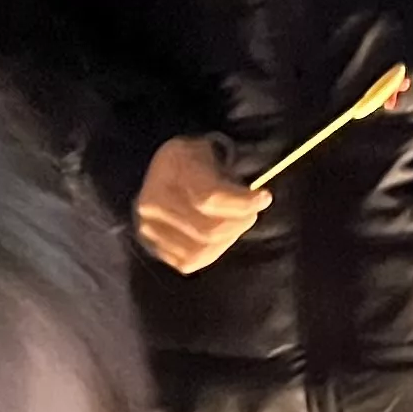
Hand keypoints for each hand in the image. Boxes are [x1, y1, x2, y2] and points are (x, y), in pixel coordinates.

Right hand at [134, 137, 268, 274]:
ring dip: (228, 239)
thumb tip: (257, 199)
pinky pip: (189, 261)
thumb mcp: (211, 151)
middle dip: (239, 223)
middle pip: (206, 229)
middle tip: (253, 212)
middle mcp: (151, 201)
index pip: (209, 197)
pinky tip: (221, 235)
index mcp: (169, 166)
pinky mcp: (152, 246)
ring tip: (237, 223)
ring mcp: (148, 227)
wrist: (164, 172)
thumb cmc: (195, 161)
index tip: (264, 198)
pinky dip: (212, 251)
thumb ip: (230, 174)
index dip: (242, 202)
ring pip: (199, 251)